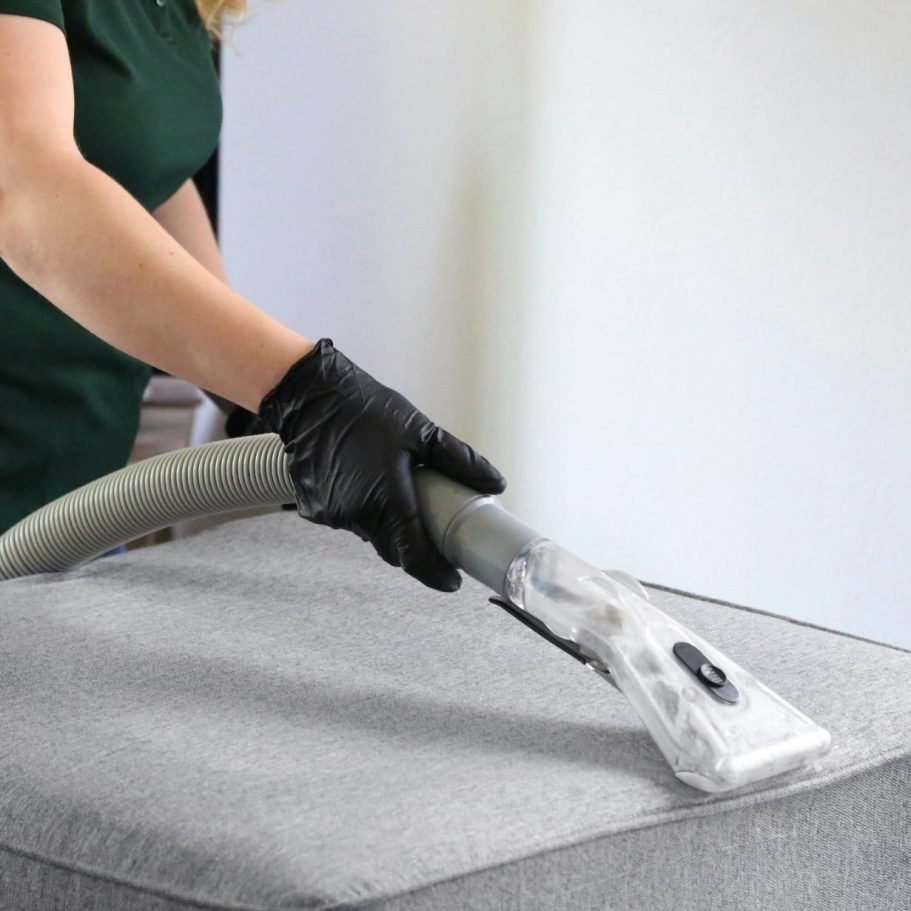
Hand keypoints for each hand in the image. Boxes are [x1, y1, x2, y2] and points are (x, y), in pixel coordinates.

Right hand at [257, 338, 506, 591]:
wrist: (310, 395)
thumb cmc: (365, 409)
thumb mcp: (420, 431)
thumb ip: (459, 461)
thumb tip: (495, 482)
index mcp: (387, 499)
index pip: (414, 556)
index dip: (435, 573)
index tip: (452, 581)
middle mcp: (356, 514)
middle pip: (393, 548)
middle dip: (414, 547)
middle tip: (434, 534)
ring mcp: (331, 513)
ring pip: (369, 533)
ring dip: (386, 523)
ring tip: (395, 491)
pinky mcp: (313, 506)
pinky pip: (345, 519)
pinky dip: (360, 509)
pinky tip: (363, 480)